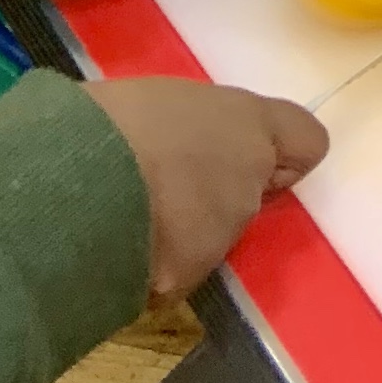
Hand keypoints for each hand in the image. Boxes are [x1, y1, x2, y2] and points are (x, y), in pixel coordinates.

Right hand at [83, 79, 325, 300]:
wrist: (76, 184)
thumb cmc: (114, 119)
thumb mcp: (161, 99)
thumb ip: (193, 123)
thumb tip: (180, 138)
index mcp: (246, 127)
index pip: (305, 141)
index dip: (280, 151)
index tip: (244, 150)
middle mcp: (247, 187)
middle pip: (246, 193)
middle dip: (210, 191)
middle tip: (155, 177)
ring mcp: (220, 241)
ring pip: (209, 235)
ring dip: (180, 228)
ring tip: (125, 209)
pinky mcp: (185, 283)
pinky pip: (173, 271)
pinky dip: (152, 262)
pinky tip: (115, 243)